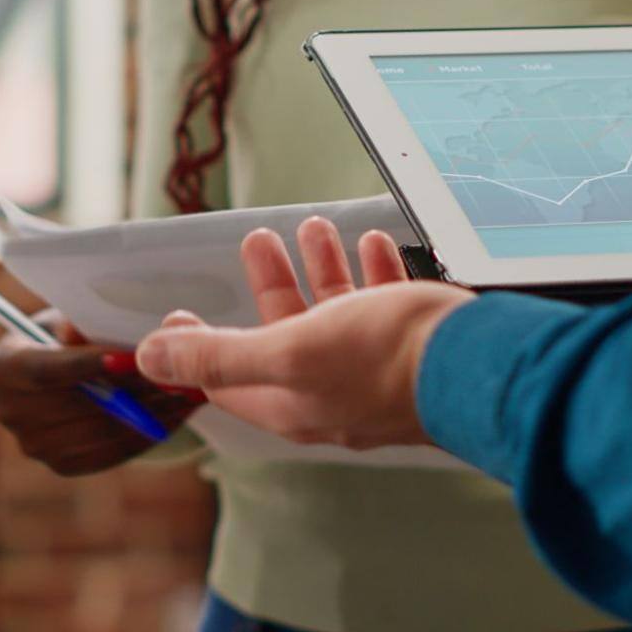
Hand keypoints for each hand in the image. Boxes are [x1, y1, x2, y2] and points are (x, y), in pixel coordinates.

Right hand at [0, 309, 204, 475]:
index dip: (88, 364)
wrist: (52, 378)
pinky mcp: (65, 465)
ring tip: (190, 390)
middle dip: (136, 387)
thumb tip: (82, 331)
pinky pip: (115, 451)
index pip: (47, 370)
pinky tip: (178, 413)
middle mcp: (12, 414)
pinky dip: (150, 432)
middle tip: (181, 372)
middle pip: (81, 404)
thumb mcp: (65, 320)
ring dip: (153, 412)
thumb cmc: (63, 337)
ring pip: (105, 430)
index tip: (132, 356)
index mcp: (4, 369)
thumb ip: (77, 324)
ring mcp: (37, 446)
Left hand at [134, 217, 476, 449]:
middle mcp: (330, 394)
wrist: (480, 365)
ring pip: (335, 315)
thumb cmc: (384, 360)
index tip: (180, 312)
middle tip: (257, 241)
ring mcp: (374, 373)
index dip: (197, 347)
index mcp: (292, 404)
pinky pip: (384, 307)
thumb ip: (218, 355)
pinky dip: (371, 272)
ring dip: (320, 268)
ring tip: (310, 227)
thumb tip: (150, 357)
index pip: (227, 381)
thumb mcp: (287, 351)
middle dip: (268, 285)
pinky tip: (371, 243)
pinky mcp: (412, 350)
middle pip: (283, 337)